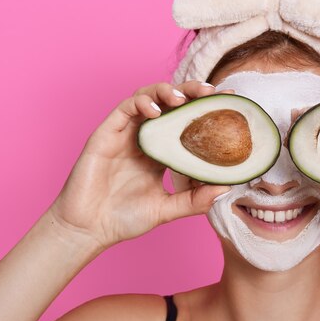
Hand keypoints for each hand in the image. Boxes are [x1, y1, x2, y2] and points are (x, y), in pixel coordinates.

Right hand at [49, 81, 233, 252]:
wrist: (89, 229)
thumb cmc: (124, 219)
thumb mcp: (167, 209)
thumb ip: (195, 200)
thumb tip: (226, 188)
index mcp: (161, 152)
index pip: (187, 122)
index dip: (206, 109)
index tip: (229, 102)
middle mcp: (145, 137)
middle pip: (170, 103)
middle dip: (191, 92)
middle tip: (211, 92)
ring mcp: (125, 133)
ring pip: (148, 97)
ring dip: (167, 91)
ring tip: (184, 98)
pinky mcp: (106, 133)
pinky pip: (125, 108)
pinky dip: (142, 103)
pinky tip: (155, 111)